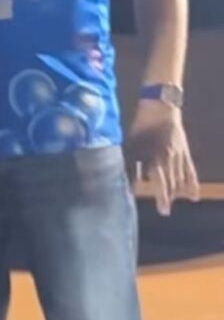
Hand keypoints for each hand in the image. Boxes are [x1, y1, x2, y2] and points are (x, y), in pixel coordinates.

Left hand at [128, 99, 199, 215]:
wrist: (160, 108)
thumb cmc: (141, 126)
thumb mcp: (133, 144)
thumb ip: (131, 165)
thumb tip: (127, 184)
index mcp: (156, 156)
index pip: (160, 181)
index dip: (161, 196)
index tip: (163, 210)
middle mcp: (170, 158)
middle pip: (172, 183)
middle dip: (168, 197)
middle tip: (164, 210)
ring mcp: (180, 156)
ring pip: (181, 179)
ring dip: (177, 192)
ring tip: (173, 201)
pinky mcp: (186, 152)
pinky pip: (191, 171)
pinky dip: (192, 184)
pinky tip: (193, 196)